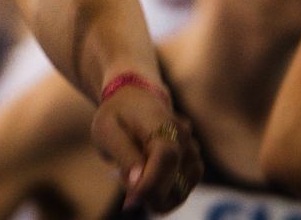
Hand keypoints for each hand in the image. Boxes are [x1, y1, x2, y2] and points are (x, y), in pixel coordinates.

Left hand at [91, 81, 202, 212]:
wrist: (134, 99)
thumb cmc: (117, 115)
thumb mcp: (107, 130)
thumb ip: (123, 155)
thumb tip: (137, 183)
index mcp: (163, 123)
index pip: (166, 158)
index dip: (150, 183)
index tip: (130, 200)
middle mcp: (184, 137)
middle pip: (175, 180)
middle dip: (147, 192)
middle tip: (124, 180)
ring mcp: (192, 151)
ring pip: (179, 191)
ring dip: (155, 194)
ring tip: (134, 175)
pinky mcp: (193, 164)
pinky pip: (181, 190)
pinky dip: (164, 194)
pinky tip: (147, 181)